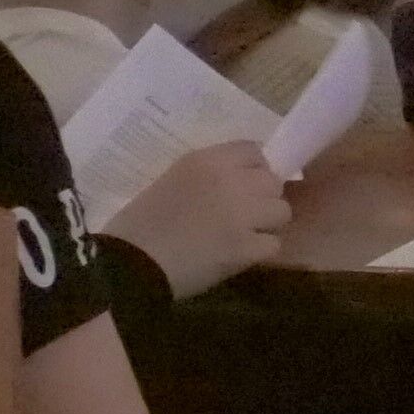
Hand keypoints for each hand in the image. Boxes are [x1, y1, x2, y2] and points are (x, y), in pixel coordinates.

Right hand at [114, 142, 288, 297]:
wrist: (131, 263)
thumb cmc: (139, 224)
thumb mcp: (172, 180)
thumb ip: (207, 175)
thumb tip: (237, 181)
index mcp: (207, 161)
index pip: (253, 150)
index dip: (253, 169)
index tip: (243, 185)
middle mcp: (231, 181)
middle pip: (272, 181)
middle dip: (263, 197)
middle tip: (244, 214)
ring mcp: (242, 215)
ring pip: (281, 211)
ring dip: (267, 224)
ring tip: (245, 235)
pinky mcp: (247, 248)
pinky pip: (274, 243)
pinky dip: (260, 251)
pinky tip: (241, 255)